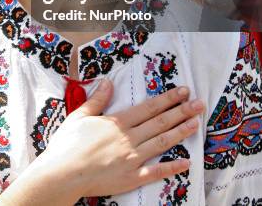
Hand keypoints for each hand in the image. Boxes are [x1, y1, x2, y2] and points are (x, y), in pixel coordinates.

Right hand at [38, 81, 203, 199]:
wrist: (62, 174)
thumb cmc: (67, 144)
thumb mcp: (80, 115)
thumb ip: (97, 99)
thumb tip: (108, 82)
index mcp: (117, 122)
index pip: (149, 107)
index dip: (168, 99)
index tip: (183, 91)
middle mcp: (129, 138)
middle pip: (160, 122)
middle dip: (181, 111)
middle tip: (199, 104)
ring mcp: (132, 159)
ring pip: (162, 142)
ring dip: (181, 132)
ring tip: (196, 123)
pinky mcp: (131, 178)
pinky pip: (155, 172)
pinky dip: (172, 166)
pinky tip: (187, 161)